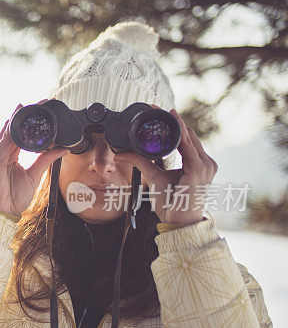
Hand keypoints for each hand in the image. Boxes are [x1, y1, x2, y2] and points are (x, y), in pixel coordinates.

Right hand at [0, 100, 69, 216]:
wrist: (1, 212)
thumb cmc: (12, 197)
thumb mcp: (34, 175)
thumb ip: (46, 160)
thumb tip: (62, 148)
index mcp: (9, 155)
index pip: (19, 133)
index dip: (29, 122)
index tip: (41, 110)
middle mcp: (1, 152)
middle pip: (12, 128)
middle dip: (23, 115)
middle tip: (38, 102)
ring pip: (7, 131)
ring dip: (17, 118)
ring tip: (27, 106)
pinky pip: (3, 142)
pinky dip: (10, 130)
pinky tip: (16, 121)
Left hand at [113, 107, 217, 226]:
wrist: (179, 221)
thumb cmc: (171, 202)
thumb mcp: (154, 177)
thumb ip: (141, 162)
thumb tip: (121, 154)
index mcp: (198, 163)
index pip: (186, 139)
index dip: (174, 124)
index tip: (160, 111)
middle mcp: (205, 162)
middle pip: (189, 135)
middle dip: (173, 120)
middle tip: (157, 106)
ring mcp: (205, 166)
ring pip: (190, 139)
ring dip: (177, 124)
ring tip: (165, 111)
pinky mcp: (200, 170)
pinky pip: (189, 149)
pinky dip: (181, 135)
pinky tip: (175, 124)